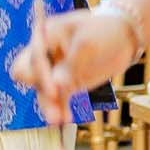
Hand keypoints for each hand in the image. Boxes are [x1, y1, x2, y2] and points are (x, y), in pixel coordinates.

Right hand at [10, 9, 138, 124]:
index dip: (41, 74)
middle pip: (25, 72)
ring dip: (48, 105)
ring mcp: (54, 70)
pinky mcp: (65, 84)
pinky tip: (67, 118)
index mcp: (46, 34)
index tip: (54, 91)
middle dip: (38, 86)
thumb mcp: (89, 42)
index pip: (34, 56)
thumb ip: (72, 65)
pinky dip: (60, 109)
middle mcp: (45, 53)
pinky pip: (57, 100)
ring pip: (41, 91)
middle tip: (53, 98)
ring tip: (58, 120)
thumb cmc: (105, 30)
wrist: (123, 37)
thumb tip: (57, 86)